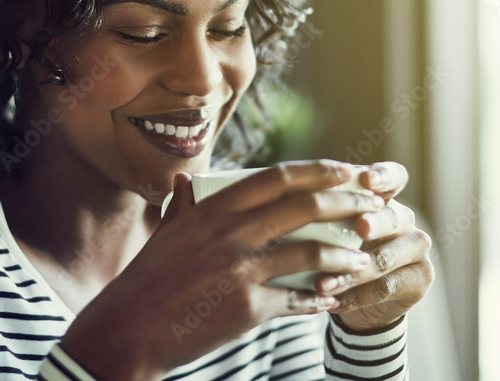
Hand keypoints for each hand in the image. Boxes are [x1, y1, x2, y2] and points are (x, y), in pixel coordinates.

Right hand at [59, 160, 385, 380]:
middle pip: (303, 208)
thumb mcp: (165, 235)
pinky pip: (295, 301)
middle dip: (346, 204)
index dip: (318, 170)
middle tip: (371, 207)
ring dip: (344, 257)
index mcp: (213, 209)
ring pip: (309, 255)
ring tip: (362, 260)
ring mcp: (239, 271)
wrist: (129, 330)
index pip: (277, 177)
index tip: (347, 169)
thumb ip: (184, 206)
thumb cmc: (146, 281)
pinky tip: (332, 300)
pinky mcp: (246, 309)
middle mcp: (229, 233)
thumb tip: (188, 182)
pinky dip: (318, 301)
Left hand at [316, 161, 434, 330]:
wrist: (354, 297)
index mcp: (383, 198)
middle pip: (393, 217)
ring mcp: (416, 249)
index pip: (394, 177)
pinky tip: (331, 302)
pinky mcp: (419, 280)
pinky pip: (386, 288)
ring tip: (321, 283)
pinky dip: (354, 296)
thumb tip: (283, 198)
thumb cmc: (333, 250)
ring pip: (385, 259)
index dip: (384, 175)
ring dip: (351, 272)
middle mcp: (405, 219)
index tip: (366, 179)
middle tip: (360, 227)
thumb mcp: (324, 229)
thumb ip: (316, 212)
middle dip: (375, 223)